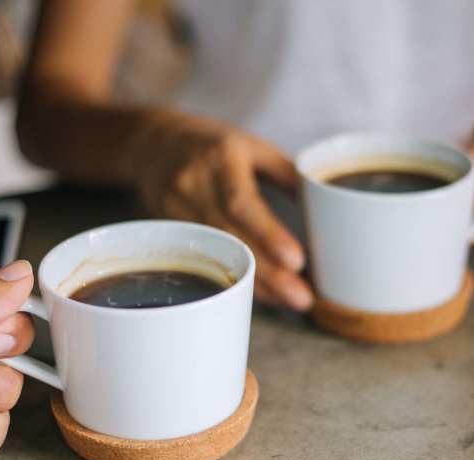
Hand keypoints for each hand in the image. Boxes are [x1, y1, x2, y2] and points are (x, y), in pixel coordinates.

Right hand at [136, 113, 312, 310]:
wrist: (152, 144)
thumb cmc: (212, 145)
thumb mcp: (250, 145)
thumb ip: (285, 172)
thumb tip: (321, 207)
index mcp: (220, 160)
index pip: (241, 202)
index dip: (268, 234)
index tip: (297, 261)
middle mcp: (194, 186)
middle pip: (230, 239)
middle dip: (267, 273)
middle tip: (301, 299)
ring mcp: (176, 211)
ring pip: (217, 257)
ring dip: (254, 284)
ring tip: (288, 300)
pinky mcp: (170, 231)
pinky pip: (204, 262)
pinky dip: (235, 279)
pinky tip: (260, 292)